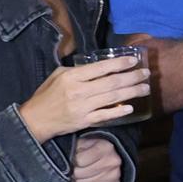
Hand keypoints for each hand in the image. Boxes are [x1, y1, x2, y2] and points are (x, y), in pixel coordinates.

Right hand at [20, 56, 152, 141]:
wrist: (35, 120)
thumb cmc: (47, 94)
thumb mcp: (58, 75)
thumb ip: (77, 70)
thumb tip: (99, 64)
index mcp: (72, 77)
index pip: (100, 68)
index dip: (119, 64)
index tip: (134, 60)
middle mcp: (79, 91)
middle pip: (111, 83)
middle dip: (132, 77)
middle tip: (146, 73)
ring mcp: (82, 107)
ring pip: (112, 98)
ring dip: (132, 92)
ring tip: (145, 88)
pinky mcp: (84, 121)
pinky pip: (105, 116)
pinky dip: (119, 112)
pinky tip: (131, 107)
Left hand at [70, 134, 124, 181]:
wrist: (112, 152)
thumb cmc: (94, 147)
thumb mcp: (84, 142)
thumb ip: (75, 148)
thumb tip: (67, 161)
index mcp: (105, 147)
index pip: (80, 161)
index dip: (74, 160)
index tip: (76, 158)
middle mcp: (112, 161)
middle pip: (81, 174)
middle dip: (76, 172)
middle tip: (77, 168)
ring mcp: (115, 174)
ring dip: (81, 180)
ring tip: (82, 174)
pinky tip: (90, 179)